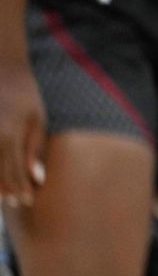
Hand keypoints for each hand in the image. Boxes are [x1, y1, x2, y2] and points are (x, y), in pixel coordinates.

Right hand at [0, 62, 46, 206]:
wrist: (2, 72)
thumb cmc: (24, 96)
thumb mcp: (37, 120)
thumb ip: (34, 149)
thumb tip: (37, 177)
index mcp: (8, 136)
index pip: (14, 172)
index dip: (21, 189)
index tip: (27, 201)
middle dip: (7, 190)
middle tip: (16, 203)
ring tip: (4, 195)